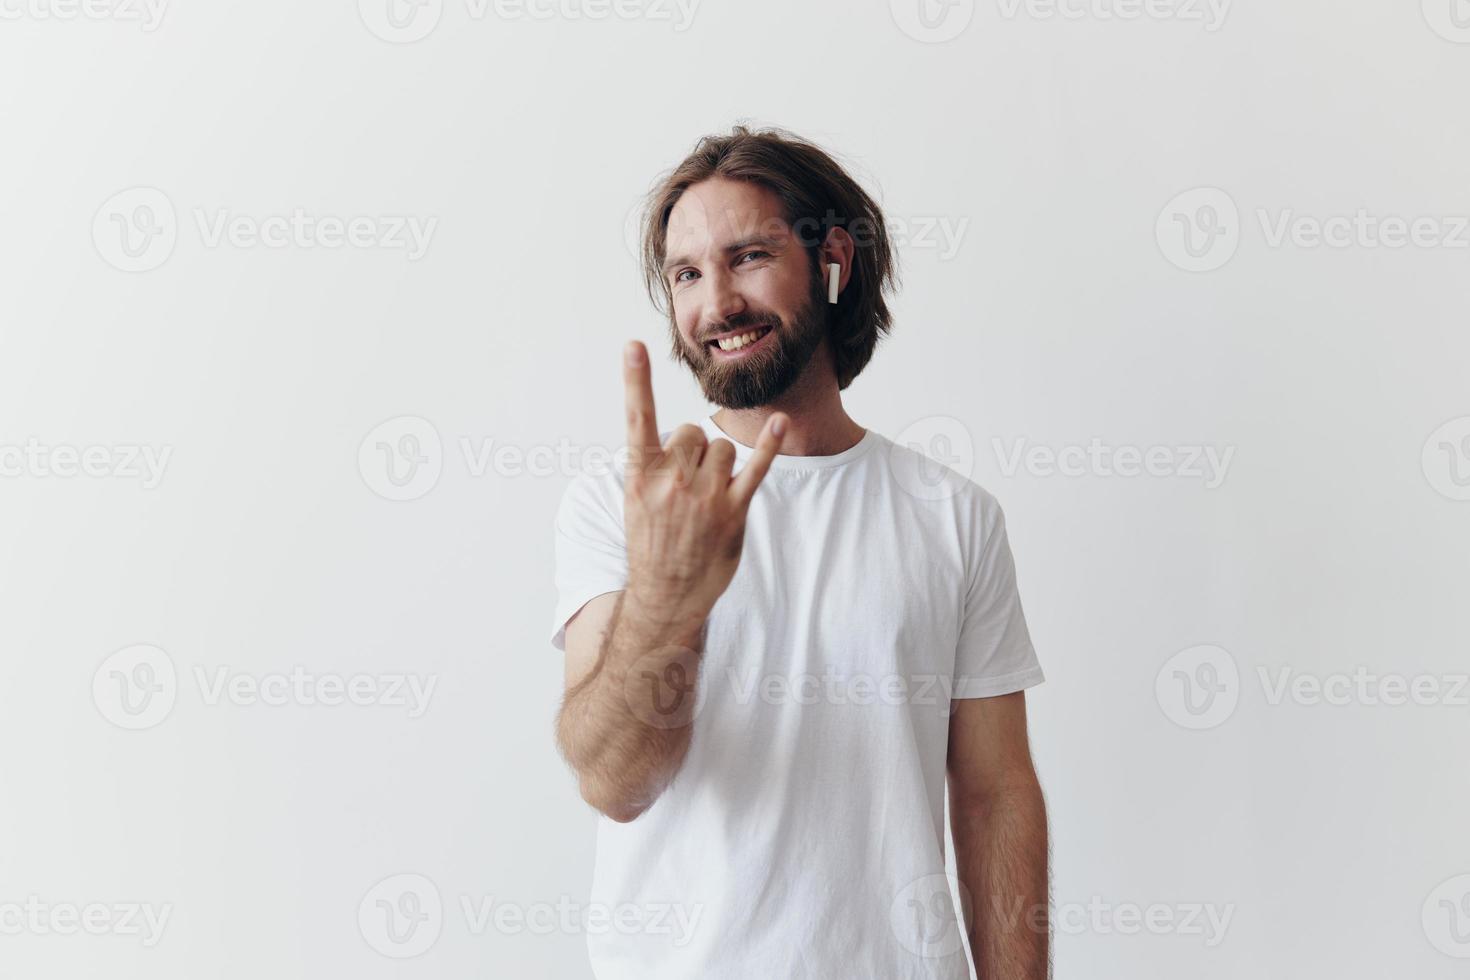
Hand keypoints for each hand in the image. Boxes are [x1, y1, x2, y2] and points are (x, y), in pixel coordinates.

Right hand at [620, 340, 784, 625]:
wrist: (665, 594)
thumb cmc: (651, 544)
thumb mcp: (636, 502)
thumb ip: (655, 465)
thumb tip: (683, 436)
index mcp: (641, 475)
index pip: (637, 419)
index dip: (634, 380)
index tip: (633, 345)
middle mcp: (672, 481)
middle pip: (694, 432)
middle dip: (694, 449)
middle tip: (687, 484)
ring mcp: (705, 496)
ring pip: (722, 447)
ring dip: (720, 463)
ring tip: (707, 496)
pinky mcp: (733, 511)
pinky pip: (756, 468)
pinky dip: (769, 444)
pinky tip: (780, 423)